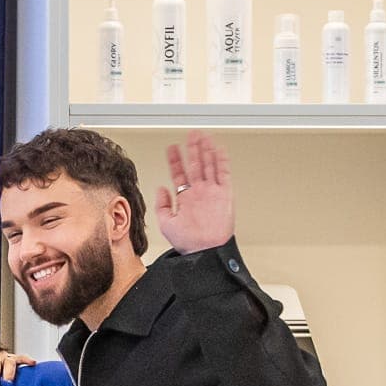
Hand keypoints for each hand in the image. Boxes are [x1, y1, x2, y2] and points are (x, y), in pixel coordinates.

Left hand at [155, 130, 234, 253]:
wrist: (205, 251)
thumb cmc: (189, 243)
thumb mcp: (167, 224)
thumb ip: (162, 205)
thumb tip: (161, 188)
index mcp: (186, 198)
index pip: (179, 174)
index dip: (175, 160)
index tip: (172, 148)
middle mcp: (199, 193)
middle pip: (196, 165)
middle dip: (192, 149)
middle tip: (190, 134)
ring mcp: (212, 192)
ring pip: (209, 165)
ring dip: (206, 150)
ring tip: (202, 136)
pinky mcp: (225, 194)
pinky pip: (224, 173)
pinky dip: (221, 160)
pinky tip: (218, 148)